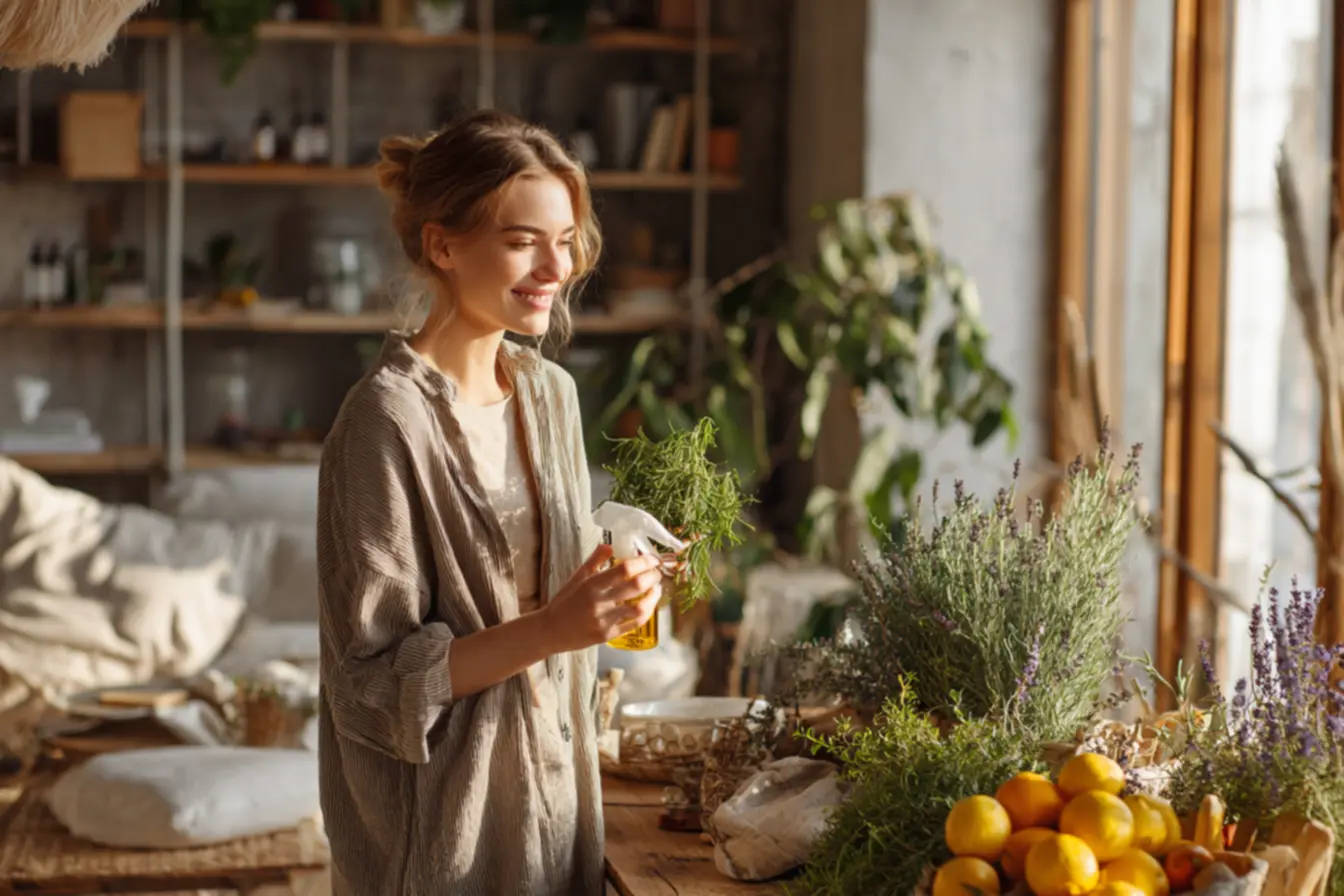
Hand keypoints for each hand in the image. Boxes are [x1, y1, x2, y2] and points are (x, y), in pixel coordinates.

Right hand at [542, 545, 663, 652]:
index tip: (652, 559)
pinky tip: (648, 606)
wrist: (550, 631)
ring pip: (639, 608)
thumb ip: (594, 560)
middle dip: (653, 576)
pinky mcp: (608, 636)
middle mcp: (599, 602)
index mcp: (591, 584)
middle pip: (636, 586)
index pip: (624, 569)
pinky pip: (633, 624)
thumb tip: (610, 545)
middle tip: (657, 572)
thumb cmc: (564, 602)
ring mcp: (604, 621)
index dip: (643, 562)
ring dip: (653, 596)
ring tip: (656, 589)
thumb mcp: (577, 577)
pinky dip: (645, 613)